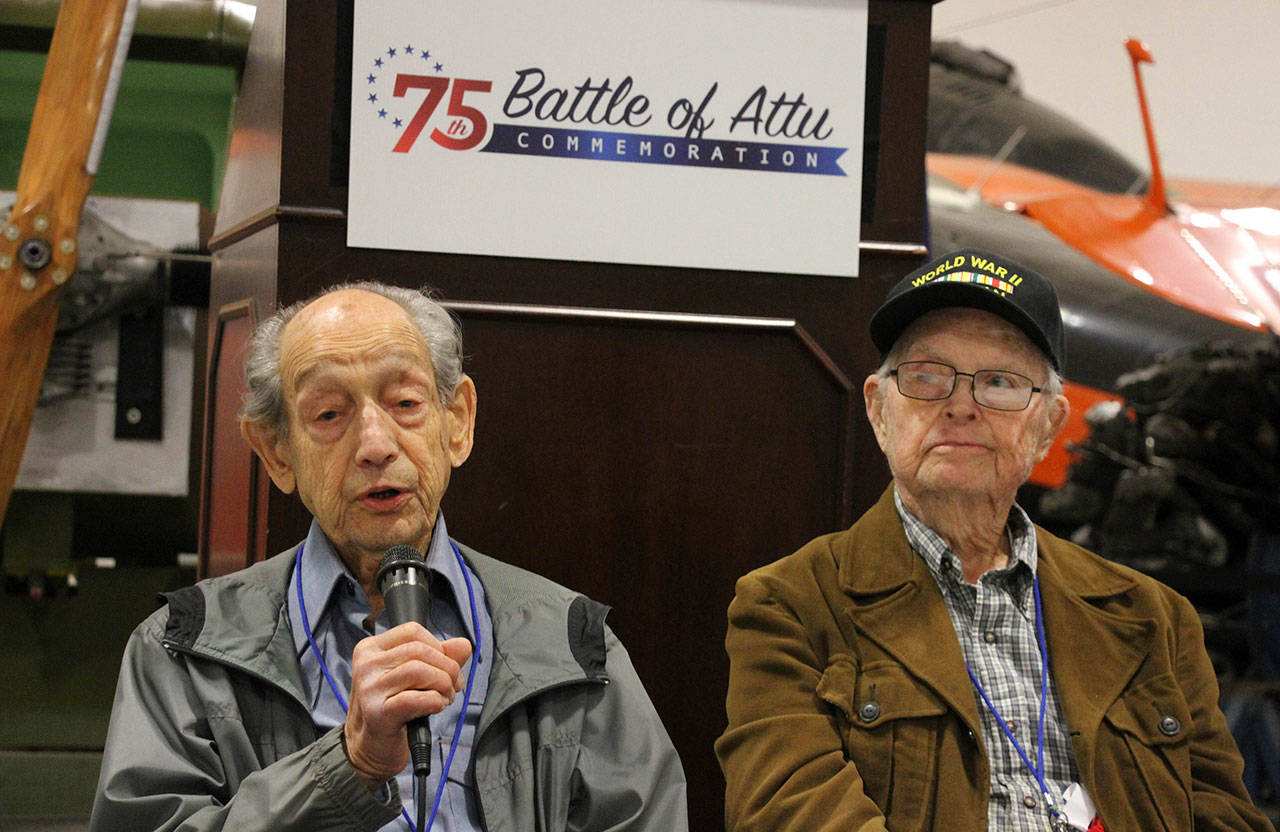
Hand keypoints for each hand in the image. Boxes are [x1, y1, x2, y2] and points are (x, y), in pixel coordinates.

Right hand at [342, 622, 472, 789]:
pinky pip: (416, 699)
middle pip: (420, 650)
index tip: (446, 665)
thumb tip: (464, 645)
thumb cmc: (391, 709)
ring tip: (445, 697)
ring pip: (420, 670)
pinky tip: (436, 707)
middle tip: (452, 686)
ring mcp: (370, 689)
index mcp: (371, 649)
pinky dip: (435, 701)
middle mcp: (367, 665)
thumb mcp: (413, 677)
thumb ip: (439, 657)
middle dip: (447, 667)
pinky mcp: (378, 713)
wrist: (368, 748)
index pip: (413, 631)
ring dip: (443, 685)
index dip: (438, 647)